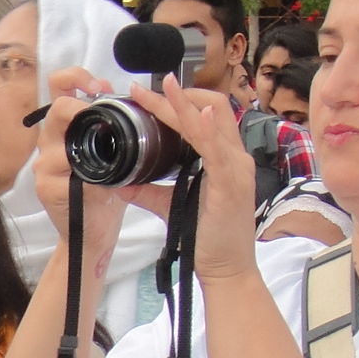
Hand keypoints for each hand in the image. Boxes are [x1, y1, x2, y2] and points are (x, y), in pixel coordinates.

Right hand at [34, 68, 169, 266]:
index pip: (59, 86)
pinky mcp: (47, 188)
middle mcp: (50, 142)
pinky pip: (65, 172)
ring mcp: (44, 165)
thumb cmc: (106, 194)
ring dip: (85, 140)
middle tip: (103, 110)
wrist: (96, 233)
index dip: (77, 77)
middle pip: (57, 107)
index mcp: (66, 128)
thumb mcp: (116, 155)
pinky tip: (103, 182)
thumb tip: (136, 97)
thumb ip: (118, 128)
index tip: (100, 87)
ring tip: (108, 151)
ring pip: (58, 139)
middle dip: (82, 105)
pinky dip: (89, 174)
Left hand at [124, 75, 258, 282]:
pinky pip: (218, 151)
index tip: (149, 93)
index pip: (207, 116)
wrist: (226, 269)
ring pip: (213, 122)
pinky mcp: (231, 185)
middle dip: (177, 95)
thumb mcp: (172, 205)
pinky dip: (205, 131)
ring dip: (183, 104)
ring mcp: (236, 169)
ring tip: (159, 89)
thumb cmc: (205, 237)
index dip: (180, 101)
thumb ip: (150, 190)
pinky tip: (193, 118)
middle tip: (143, 87)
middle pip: (212, 109)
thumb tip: (122, 180)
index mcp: (224, 158)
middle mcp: (235, 158)